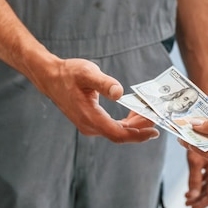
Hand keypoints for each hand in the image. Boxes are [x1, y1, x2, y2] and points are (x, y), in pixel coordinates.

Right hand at [37, 58, 159, 143]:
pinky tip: (133, 112)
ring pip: (116, 131)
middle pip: (120, 134)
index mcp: (89, 117)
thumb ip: (104, 83)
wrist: (51, 78)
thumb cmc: (68, 74)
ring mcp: (89, 126)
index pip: (117, 133)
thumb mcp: (87, 73)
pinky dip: (125, 122)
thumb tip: (119, 92)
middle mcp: (89, 126)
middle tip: (156, 117)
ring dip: (134, 125)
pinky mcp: (90, 122)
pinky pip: (111, 127)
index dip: (137, 135)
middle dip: (140, 128)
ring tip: (147, 112)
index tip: (154, 131)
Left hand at [184, 149, 207, 207]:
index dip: (202, 204)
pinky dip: (202, 176)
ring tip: (188, 193)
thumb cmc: (206, 138)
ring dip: (199, 188)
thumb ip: (193, 178)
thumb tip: (191, 196)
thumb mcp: (195, 159)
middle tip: (187, 201)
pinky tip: (196, 176)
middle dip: (199, 198)